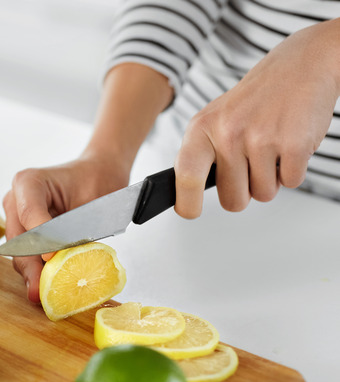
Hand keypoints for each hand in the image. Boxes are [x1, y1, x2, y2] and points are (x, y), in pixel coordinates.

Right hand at [2, 154, 129, 302]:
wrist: (98, 175)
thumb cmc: (97, 180)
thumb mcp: (92, 202)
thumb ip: (75, 229)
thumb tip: (65, 261)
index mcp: (28, 182)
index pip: (28, 214)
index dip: (39, 240)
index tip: (52, 258)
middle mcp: (16, 199)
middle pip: (18, 239)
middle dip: (31, 266)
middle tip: (41, 292)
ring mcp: (16, 218)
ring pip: (18, 252)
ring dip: (33, 273)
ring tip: (46, 295)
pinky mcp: (23, 234)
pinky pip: (27, 256)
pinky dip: (38, 272)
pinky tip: (49, 287)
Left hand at [174, 19, 339, 217]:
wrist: (301, 65)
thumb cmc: (256, 98)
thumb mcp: (216, 119)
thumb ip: (202, 154)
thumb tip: (187, 194)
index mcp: (202, 128)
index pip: (185, 175)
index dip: (187, 202)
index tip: (190, 211)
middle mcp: (228, 133)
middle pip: (232, 200)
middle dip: (244, 192)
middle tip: (251, 165)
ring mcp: (261, 139)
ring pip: (263, 194)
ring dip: (270, 179)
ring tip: (271, 147)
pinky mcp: (294, 145)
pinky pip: (290, 183)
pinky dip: (292, 170)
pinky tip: (289, 143)